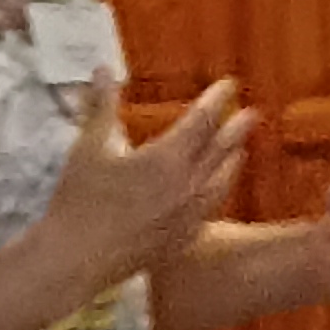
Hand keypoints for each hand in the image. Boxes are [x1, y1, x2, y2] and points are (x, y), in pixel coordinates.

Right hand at [34, 78, 250, 300]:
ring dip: (233, 161)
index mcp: (167, 158)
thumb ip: (101, 107)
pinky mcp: (182, 238)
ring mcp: (188, 215)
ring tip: (239, 151)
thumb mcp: (88, 148)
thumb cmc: (80, 200)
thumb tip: (103, 69)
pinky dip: (217, 193)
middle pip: (222, 150)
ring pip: (221, 182)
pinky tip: (215, 193)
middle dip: (237, 128)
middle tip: (252, 113)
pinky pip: (211, 210)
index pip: (202, 120)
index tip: (228, 84)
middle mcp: (187, 185)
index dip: (217, 100)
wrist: (76, 259)